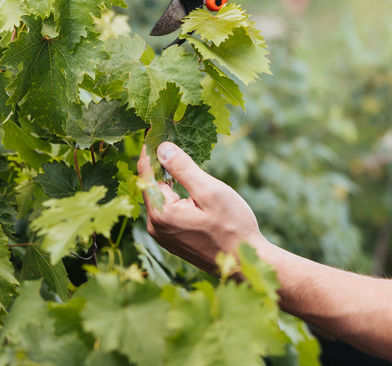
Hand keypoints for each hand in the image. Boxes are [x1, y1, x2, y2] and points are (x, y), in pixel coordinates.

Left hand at [138, 143, 264, 271]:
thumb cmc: (233, 226)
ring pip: (159, 198)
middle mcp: (156, 226)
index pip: (146, 173)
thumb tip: (162, 148)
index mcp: (162, 213)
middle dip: (159, 164)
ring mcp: (163, 236)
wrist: (245, 262)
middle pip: (150, 186)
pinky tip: (186, 186)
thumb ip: (183, 169)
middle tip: (169, 140)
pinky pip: (166, 210)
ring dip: (167, 180)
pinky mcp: (172, 240)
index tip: (154, 130)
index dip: (150, 150)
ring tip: (179, 159)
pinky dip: (173, 195)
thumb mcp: (210, 191)